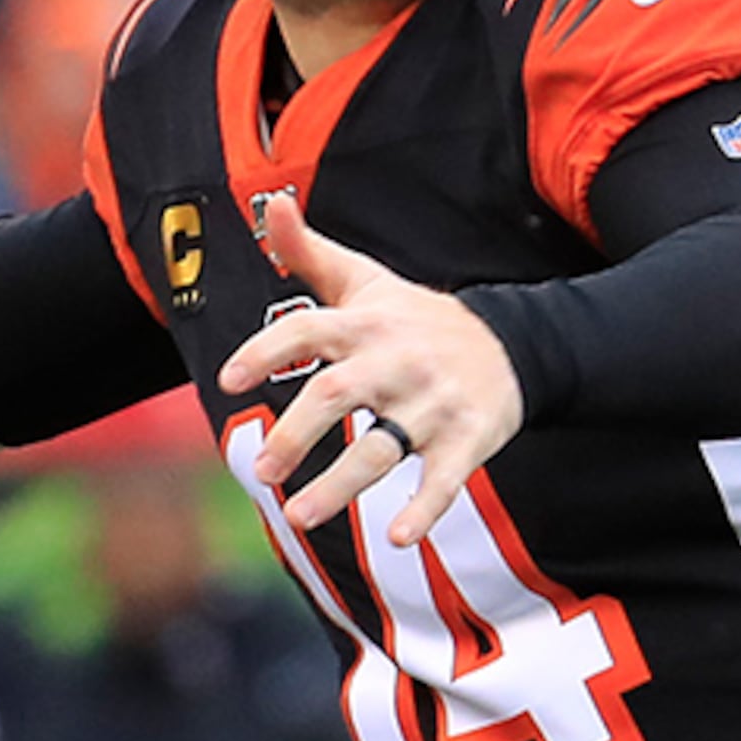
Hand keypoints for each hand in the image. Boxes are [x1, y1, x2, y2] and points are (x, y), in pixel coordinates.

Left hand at [217, 194, 521, 547]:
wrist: (512, 344)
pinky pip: (445, 478)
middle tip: (261, 473)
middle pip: (337, 393)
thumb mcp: (366, 281)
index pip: (308, 329)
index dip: (267, 351)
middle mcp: (397, 361)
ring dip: (340, 483)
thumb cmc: (416, 319)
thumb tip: (271, 202)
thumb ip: (309, 251)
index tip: (228, 380)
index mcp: (366, 323)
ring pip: (384, 444)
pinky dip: (425, 509)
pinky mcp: (467, 438)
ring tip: (296, 516)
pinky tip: (400, 539)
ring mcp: (434, 402)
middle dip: (295, 433)